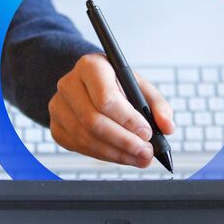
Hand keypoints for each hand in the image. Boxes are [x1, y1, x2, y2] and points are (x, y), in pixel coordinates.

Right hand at [48, 53, 174, 166]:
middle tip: (146, 152)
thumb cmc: (115, 83)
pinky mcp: (56, 127)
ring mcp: (58, 107)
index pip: (105, 97)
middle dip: (124, 142)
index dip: (127, 119)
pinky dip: (104, 156)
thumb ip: (157, 104)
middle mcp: (69, 84)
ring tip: (139, 157)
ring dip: (117, 153)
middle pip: (94, 121)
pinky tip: (121, 156)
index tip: (146, 132)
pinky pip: (80, 148)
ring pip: (87, 138)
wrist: (88, 85)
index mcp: (91, 66)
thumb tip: (167, 127)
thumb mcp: (139, 85)